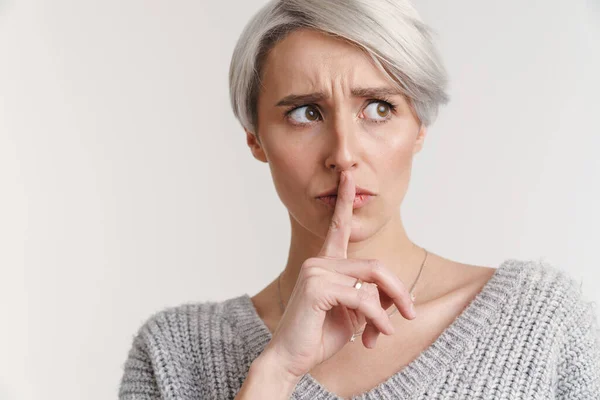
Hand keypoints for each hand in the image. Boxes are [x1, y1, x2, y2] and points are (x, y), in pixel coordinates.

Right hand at [262, 170, 415, 380]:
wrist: (291, 360)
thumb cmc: (319, 336)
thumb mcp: (354, 316)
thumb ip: (372, 299)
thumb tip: (401, 298)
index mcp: (325, 263)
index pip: (338, 227)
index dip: (345, 201)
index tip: (349, 175)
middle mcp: (319, 261)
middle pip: (375, 266)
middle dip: (397, 291)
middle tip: (410, 314)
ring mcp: (316, 271)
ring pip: (371, 281)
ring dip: (386, 310)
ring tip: (383, 333)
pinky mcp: (317, 286)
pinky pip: (362, 298)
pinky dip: (377, 319)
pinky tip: (375, 336)